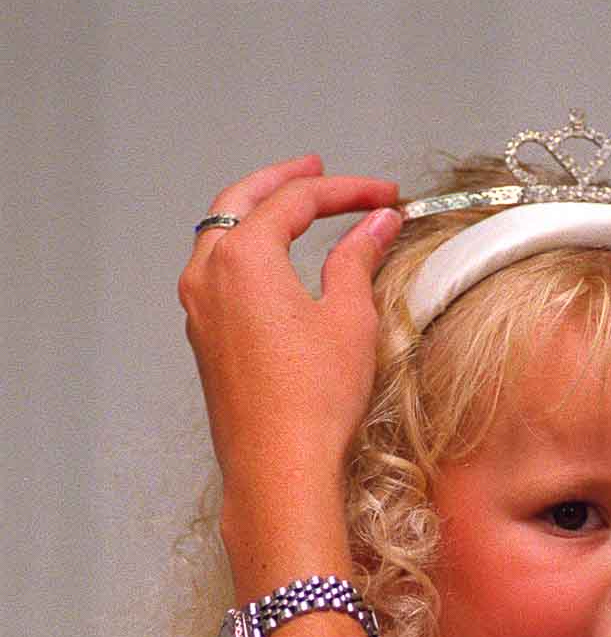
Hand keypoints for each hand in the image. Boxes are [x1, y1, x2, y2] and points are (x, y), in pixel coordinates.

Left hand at [177, 155, 400, 568]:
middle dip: (282, 182)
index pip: (296, 201)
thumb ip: (358, 259)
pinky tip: (276, 264)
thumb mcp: (350, 318)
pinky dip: (247, 251)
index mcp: (243, 256)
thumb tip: (377, 225)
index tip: (385, 195)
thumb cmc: (314, 398)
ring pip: (220, 236)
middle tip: (317, 171)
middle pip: (240, 203)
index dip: (346, 191)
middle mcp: (208, 273)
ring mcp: (199, 307)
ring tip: (292, 210)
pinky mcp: (205, 337)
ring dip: (257, 214)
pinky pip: (219, 273)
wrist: (279, 465)